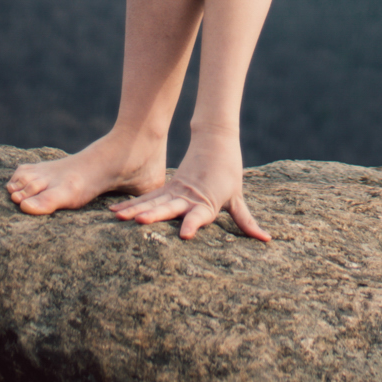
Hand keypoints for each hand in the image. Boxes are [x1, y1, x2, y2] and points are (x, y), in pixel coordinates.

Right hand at [110, 134, 269, 241]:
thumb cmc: (229, 172)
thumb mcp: (237, 198)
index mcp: (207, 201)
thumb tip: (267, 241)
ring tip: (118, 218)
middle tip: (138, 222)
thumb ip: (246, 222)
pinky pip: (146, 198)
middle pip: (169, 207)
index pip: (200, 215)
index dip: (193, 224)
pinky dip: (131, 205)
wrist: (216, 141)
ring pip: (153, 202)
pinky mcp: (166, 188)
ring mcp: (174, 191)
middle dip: (154, 216)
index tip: (185, 235)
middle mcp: (188, 197)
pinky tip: (115, 212)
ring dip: (135, 210)